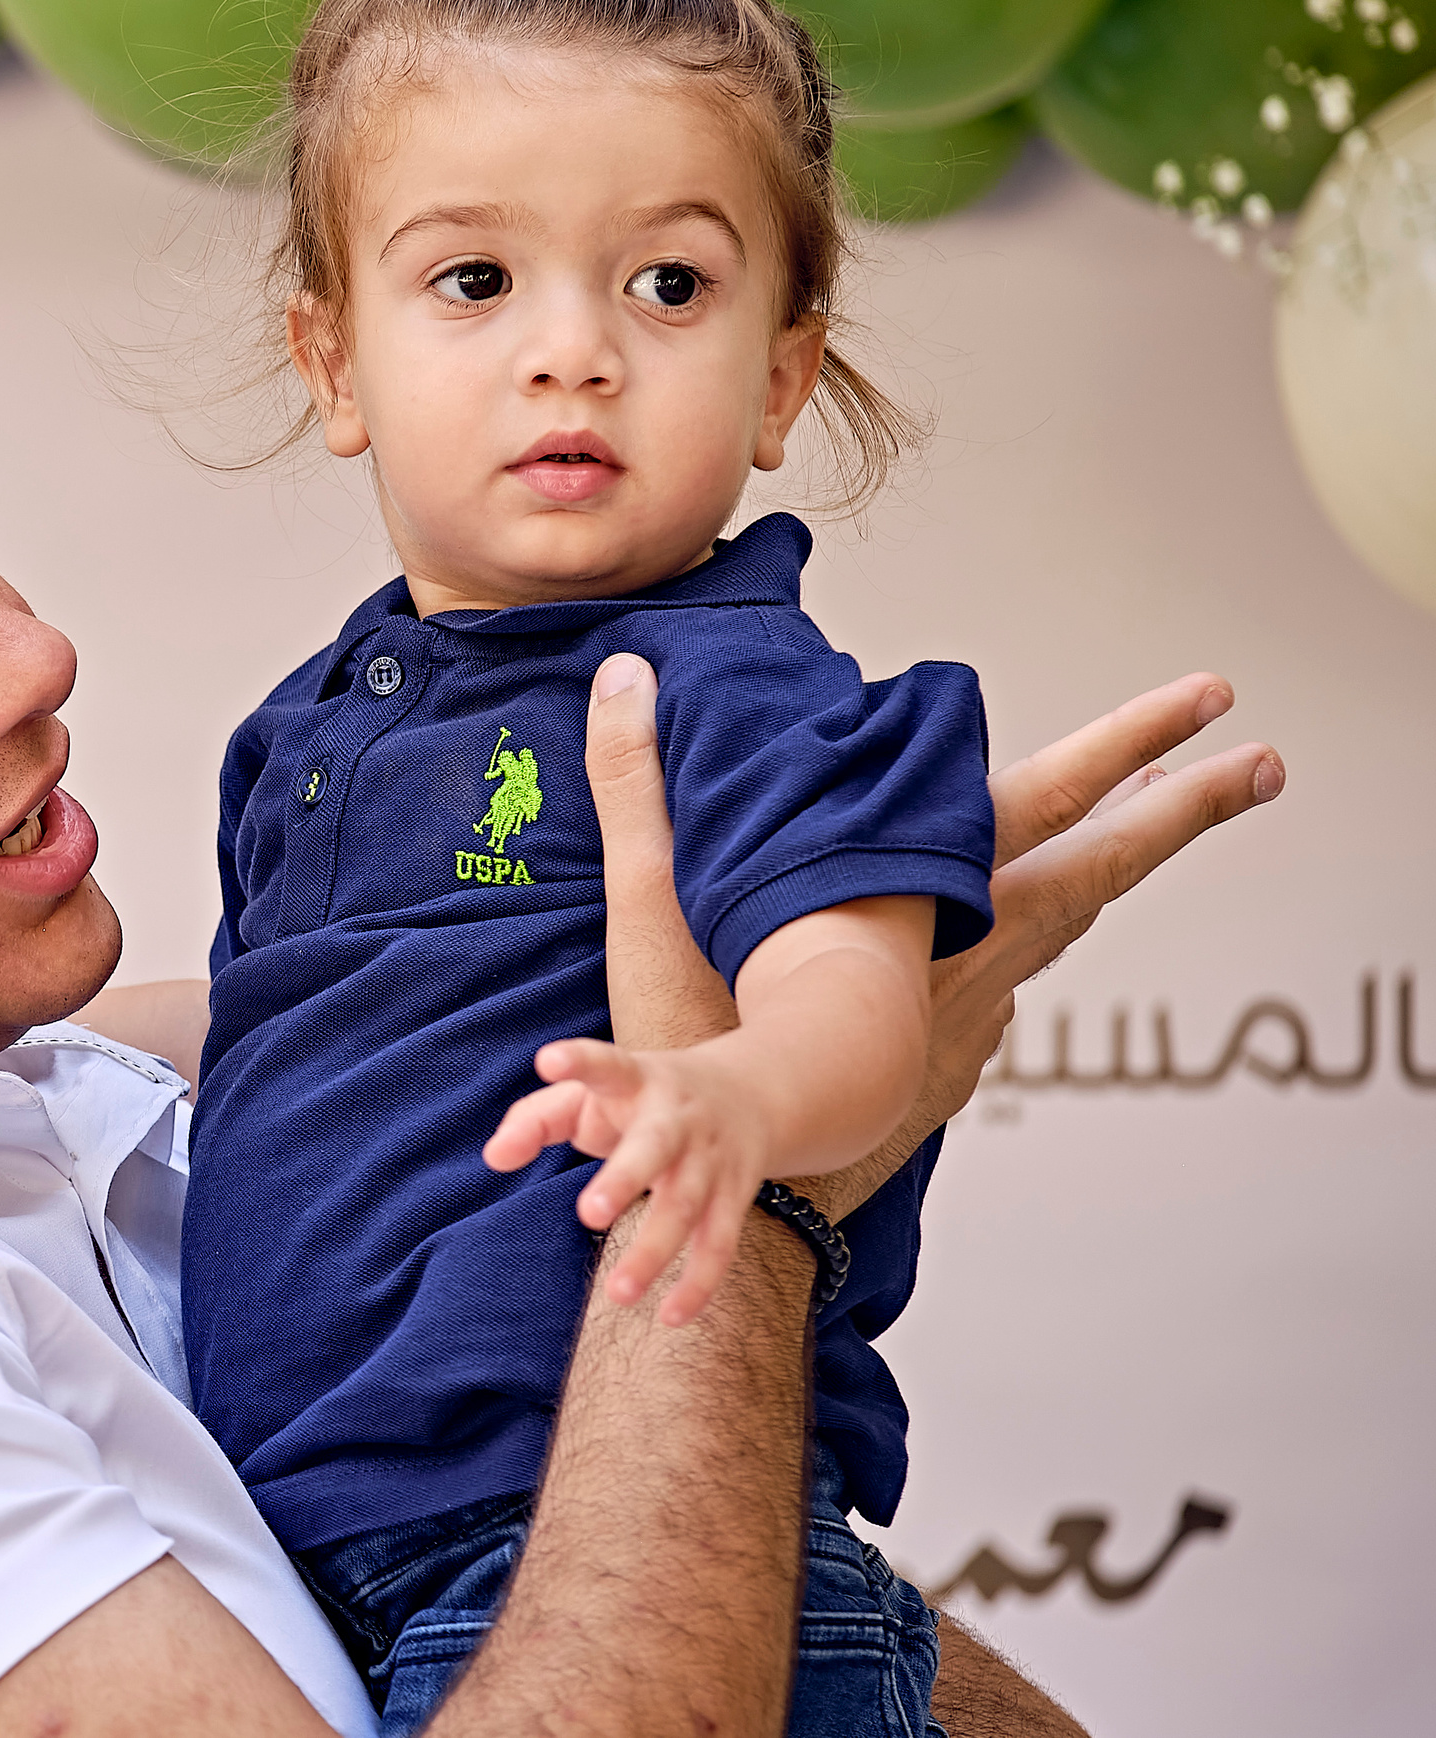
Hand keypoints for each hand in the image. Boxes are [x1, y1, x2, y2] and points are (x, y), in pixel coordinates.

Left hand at [487, 1040, 769, 1323]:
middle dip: (625, 1180)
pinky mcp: (735, 1196)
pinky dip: (700, 1283)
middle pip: (655, 1147)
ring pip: (687, 1206)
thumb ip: (536, 1119)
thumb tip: (492, 1158)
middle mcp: (677, 1117)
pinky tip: (669, 1316)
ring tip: (617, 1294)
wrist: (753, 1092)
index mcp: (636, 1079)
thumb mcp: (592, 1092)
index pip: (605, 1063)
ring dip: (655, 1251)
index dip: (578, 1061)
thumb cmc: (642, 1097)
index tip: (547, 1060)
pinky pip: (719, 1244)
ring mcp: (710, 1158)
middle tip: (590, 1214)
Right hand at [543, 656, 1283, 1225]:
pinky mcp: (942, 1074)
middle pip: (1095, 867)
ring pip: (1056, 935)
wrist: (733, 1205)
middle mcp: (965, 960)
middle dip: (1180, 808)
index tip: (1214, 701)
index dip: (1132, 747)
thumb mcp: (651, 907)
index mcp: (914, 903)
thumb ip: (637, 787)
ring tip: (1127, 845)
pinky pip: (1001, 996)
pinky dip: (1018, 953)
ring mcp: (964, 1024)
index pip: (1041, 802)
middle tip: (1260, 762)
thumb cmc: (694, 1055)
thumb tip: (625, 680)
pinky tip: (1002, 959)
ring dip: (1099, 878)